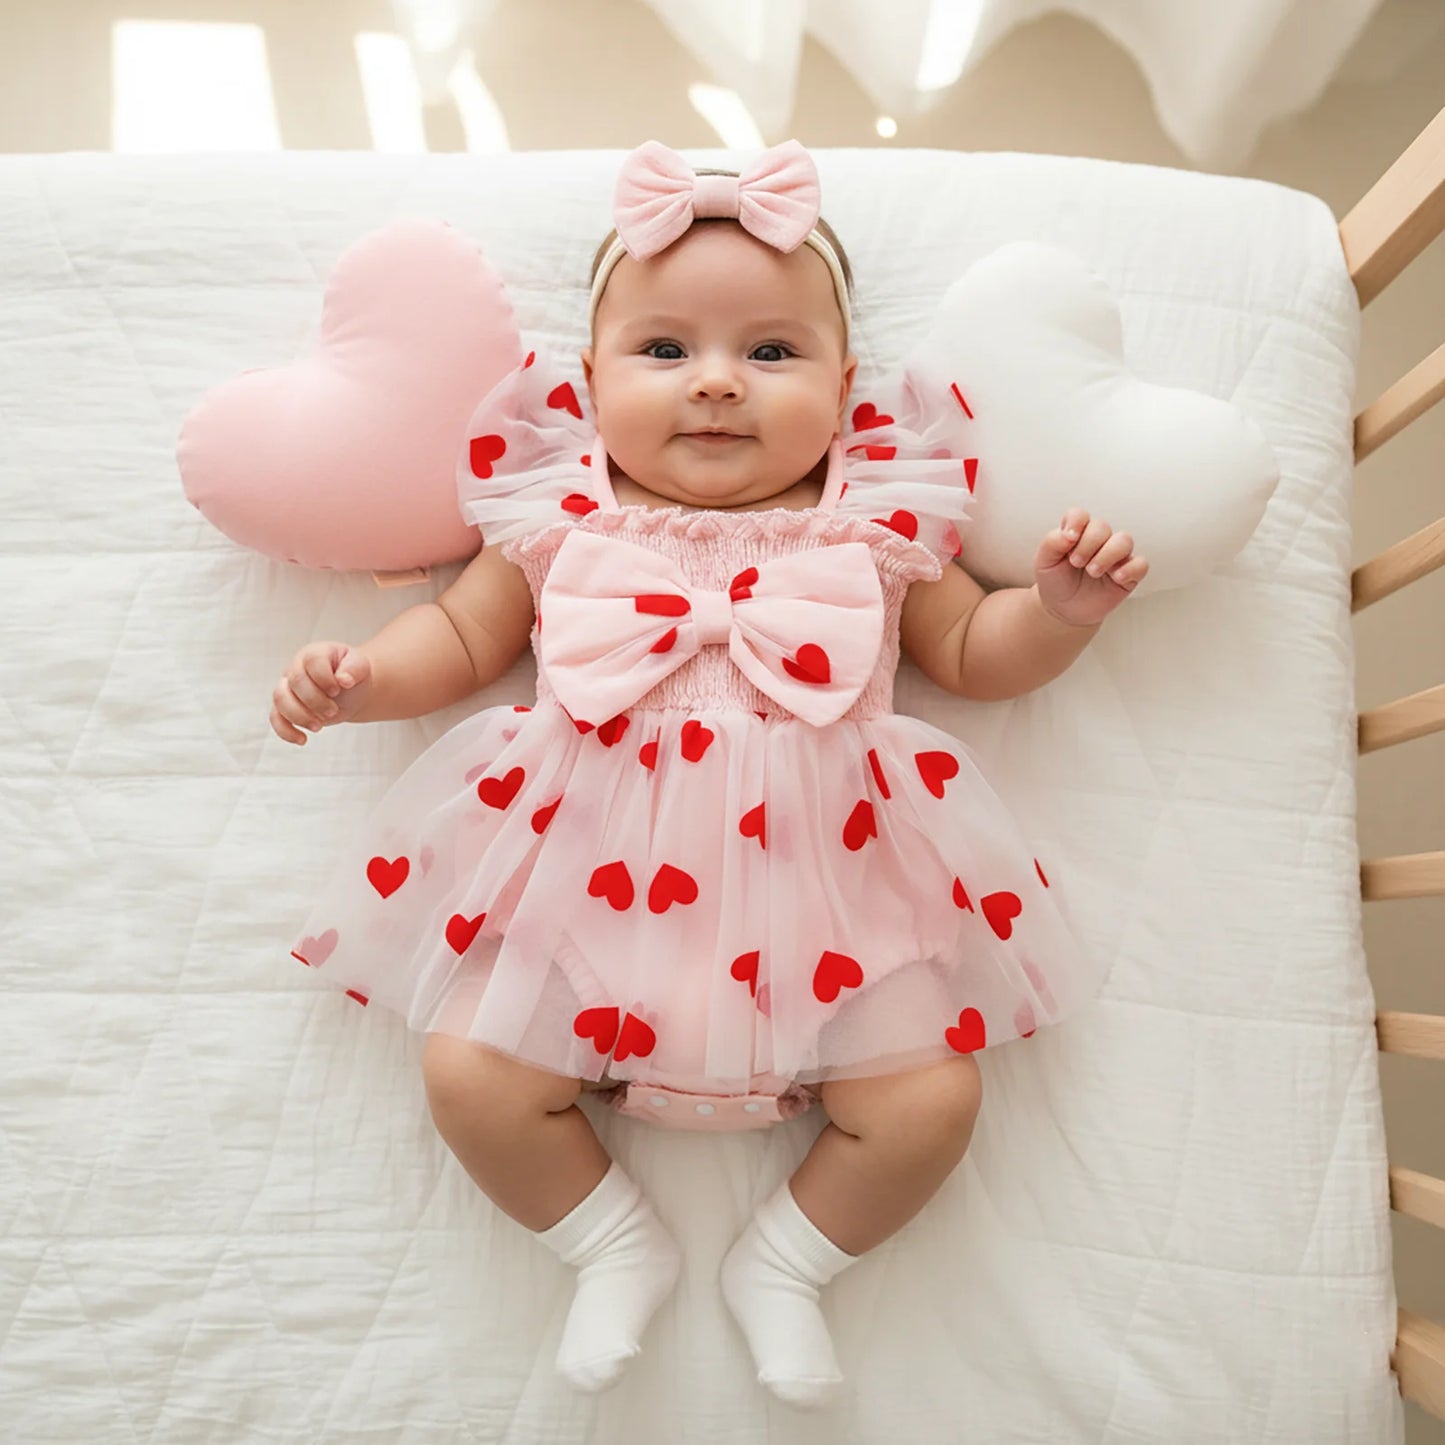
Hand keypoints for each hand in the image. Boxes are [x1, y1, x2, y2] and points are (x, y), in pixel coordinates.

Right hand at [270, 642, 372, 744]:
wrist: (349, 690)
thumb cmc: (352, 675)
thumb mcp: (360, 667)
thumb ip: (354, 669)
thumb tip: (344, 680)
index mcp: (314, 654)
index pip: (312, 662)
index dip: (324, 678)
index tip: (338, 690)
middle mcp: (296, 668)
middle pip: (295, 682)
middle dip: (315, 701)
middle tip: (333, 711)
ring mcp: (287, 687)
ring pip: (280, 699)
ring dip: (299, 716)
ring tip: (319, 726)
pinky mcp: (285, 707)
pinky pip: (275, 718)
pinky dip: (285, 731)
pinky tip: (302, 740)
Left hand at [1034, 509, 1148, 627]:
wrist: (1062, 609)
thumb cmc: (1055, 581)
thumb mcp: (1044, 562)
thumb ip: (1052, 542)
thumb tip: (1069, 533)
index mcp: (1077, 533)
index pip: (1080, 515)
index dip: (1076, 522)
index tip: (1069, 539)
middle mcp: (1098, 540)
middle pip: (1102, 527)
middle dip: (1088, 544)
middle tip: (1076, 563)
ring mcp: (1115, 556)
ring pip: (1125, 540)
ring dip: (1108, 554)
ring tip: (1093, 572)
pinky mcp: (1128, 574)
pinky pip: (1141, 564)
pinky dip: (1130, 569)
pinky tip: (1116, 578)